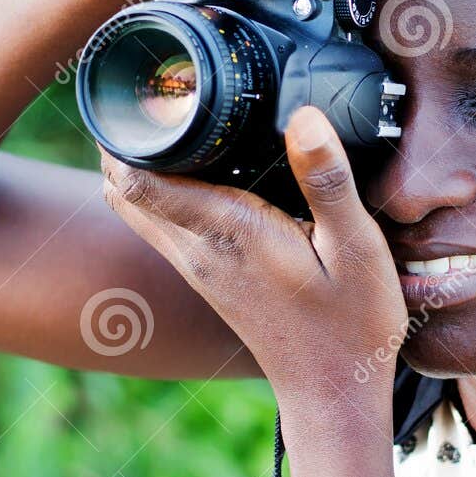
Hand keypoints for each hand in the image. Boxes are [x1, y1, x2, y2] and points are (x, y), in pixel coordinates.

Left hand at [100, 106, 407, 426]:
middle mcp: (197, 250)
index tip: (135, 83)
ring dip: (129, 164)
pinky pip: (157, 223)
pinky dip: (151, 190)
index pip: (138, 178)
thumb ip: (326, 180)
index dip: (125, 128)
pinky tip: (182, 167)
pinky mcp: (206, 278)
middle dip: (119, 136)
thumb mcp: (356, 246)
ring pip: (133, 207)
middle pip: (121, 187)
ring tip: (154, 116)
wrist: (334, 393)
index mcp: (226, 232)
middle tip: (140, 87)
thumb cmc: (351, 323)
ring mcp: (196, 267)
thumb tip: (303, 116)